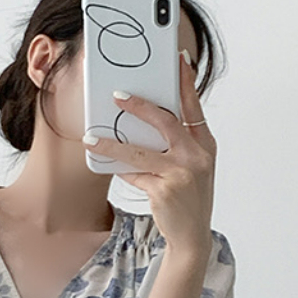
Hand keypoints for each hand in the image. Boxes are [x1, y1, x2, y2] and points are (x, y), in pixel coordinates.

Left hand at [83, 51, 215, 255]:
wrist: (192, 237)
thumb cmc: (188, 198)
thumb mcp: (190, 167)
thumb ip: (175, 144)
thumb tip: (141, 122)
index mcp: (206, 145)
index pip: (194, 106)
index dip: (186, 82)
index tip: (178, 60)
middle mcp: (197, 156)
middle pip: (166, 121)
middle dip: (140, 106)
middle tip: (118, 96)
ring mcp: (181, 173)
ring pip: (139, 151)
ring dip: (112, 144)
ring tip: (92, 138)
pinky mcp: (164, 190)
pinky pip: (134, 174)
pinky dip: (121, 170)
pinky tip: (109, 166)